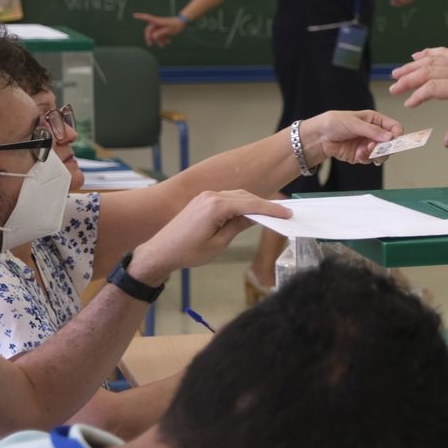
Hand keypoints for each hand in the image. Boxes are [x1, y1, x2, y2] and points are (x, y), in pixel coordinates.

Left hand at [126, 190, 288, 281]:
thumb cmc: (188, 252)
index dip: (271, 209)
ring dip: (253, 204)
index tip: (287, 213)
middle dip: (264, 205)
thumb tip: (255, 217)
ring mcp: (205, 196)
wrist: (161, 251)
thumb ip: (238, 226)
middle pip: (245, 196)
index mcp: (216, 206)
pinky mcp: (202, 200)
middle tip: (283, 214)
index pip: (251, 204)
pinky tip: (249, 213)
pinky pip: (227, 198)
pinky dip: (240, 204)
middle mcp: (211, 196)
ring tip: (269, 215)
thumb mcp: (218, 244)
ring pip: (237, 195)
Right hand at [133, 13, 186, 47]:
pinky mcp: (162, 29)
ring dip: (159, 40)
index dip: (140, 17)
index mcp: (157, 21)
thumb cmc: (176, 25)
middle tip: (151, 45)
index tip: (134, 15)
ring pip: (155, 35)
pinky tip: (167, 42)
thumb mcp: (169, 30)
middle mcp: (156, 23)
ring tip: (165, 44)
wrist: (182, 23)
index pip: (147, 18)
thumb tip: (153, 36)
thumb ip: (161, 33)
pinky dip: (162, 39)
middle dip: (151, 38)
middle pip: (149, 31)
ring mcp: (159, 27)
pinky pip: (159, 35)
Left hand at [302, 110, 402, 164]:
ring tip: (366, 150)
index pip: (394, 127)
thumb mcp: (354, 123)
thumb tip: (390, 137)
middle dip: (386, 147)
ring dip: (376, 154)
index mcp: (375, 120)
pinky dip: (366, 158)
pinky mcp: (361, 156)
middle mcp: (373, 133)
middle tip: (378, 147)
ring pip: (382, 154)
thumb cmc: (334, 123)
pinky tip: (358, 154)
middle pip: (391, 143)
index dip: (397, 134)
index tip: (395, 140)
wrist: (319, 137)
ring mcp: (368, 145)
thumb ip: (372, 130)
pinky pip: (370, 160)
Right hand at [389, 47, 447, 145]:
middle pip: (427, 71)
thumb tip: (446, 143)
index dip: (418, 96)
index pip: (433, 88)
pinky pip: (442, 52)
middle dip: (408, 80)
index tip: (409, 105)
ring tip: (397, 72)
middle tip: (393, 88)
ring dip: (413, 66)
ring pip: (432, 60)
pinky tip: (416, 55)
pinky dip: (428, 53)